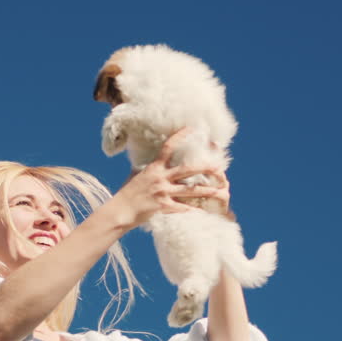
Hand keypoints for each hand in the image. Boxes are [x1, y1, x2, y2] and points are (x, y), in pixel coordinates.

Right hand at [107, 127, 229, 226]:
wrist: (120, 210)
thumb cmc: (128, 192)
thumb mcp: (137, 174)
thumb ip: (149, 166)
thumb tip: (152, 155)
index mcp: (155, 167)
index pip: (168, 147)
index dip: (180, 137)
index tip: (192, 129)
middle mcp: (160, 178)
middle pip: (187, 170)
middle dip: (205, 167)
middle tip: (220, 167)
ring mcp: (163, 192)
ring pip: (190, 190)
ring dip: (208, 191)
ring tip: (221, 191)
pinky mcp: (163, 207)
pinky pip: (184, 208)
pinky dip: (196, 210)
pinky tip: (207, 211)